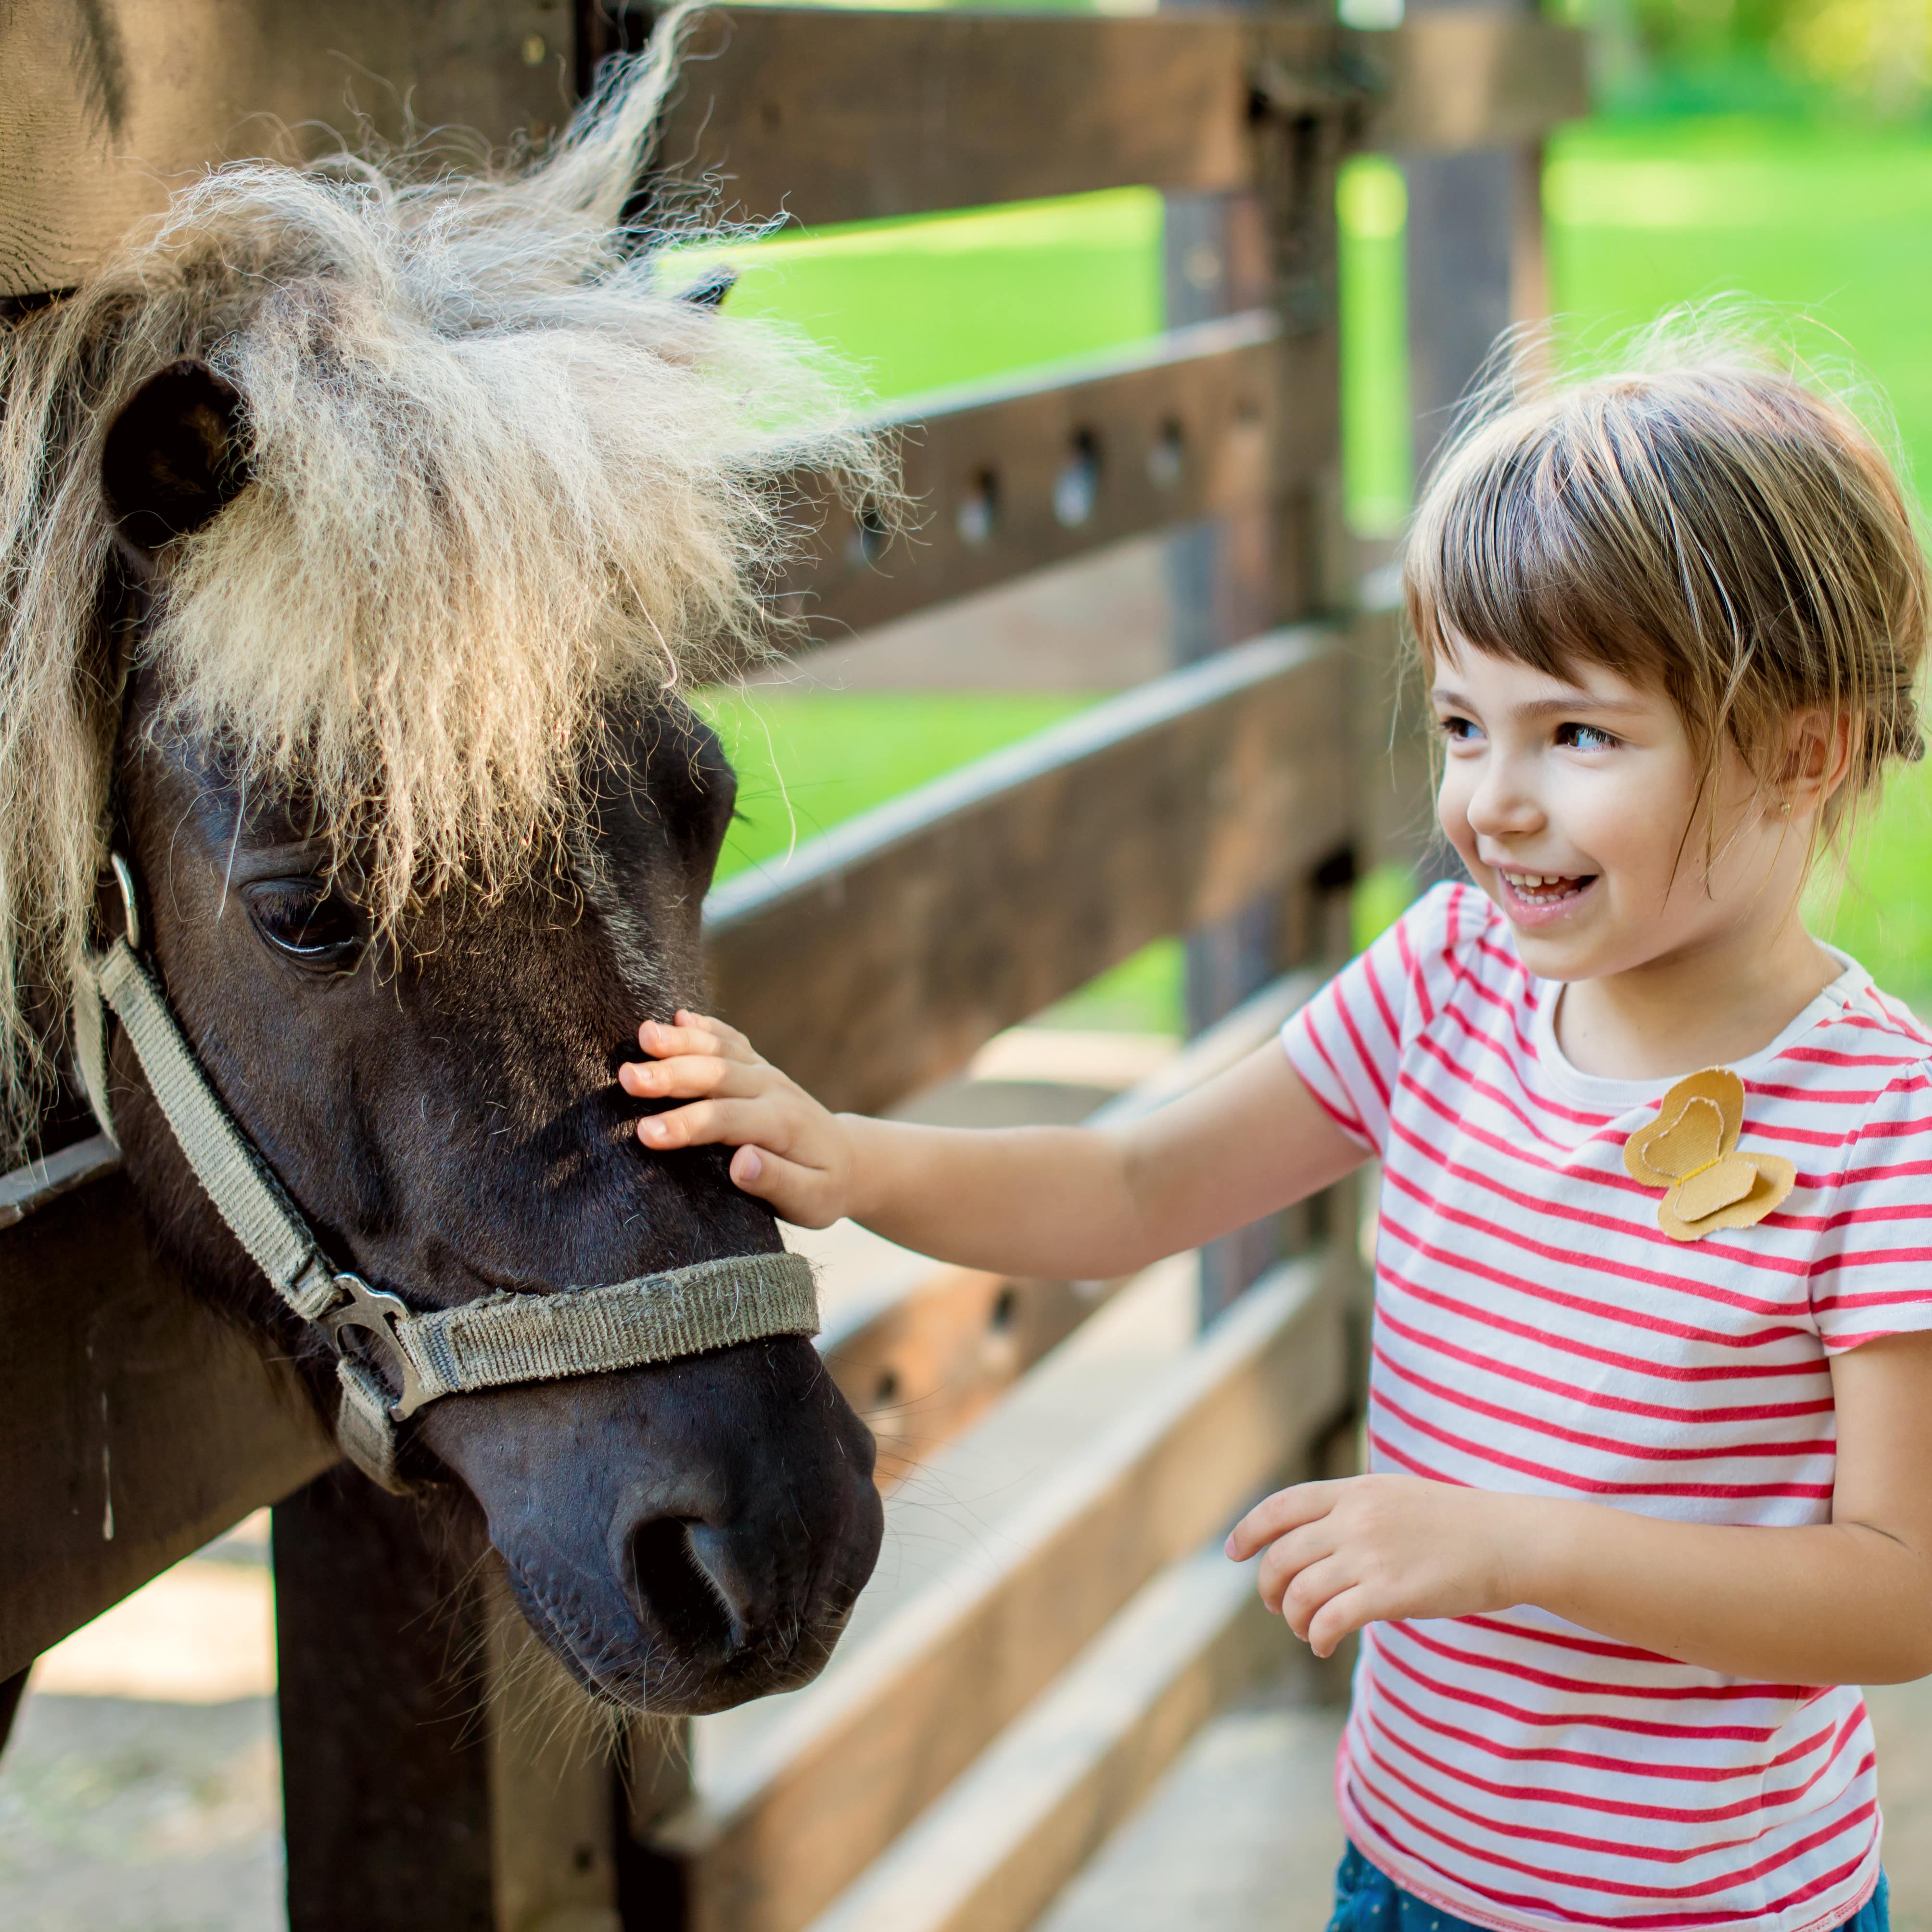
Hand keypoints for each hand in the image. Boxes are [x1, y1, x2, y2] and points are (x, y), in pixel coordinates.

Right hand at [617, 1012, 854, 1227]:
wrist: (849, 1160)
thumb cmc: (822, 1188)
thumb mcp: (810, 1201)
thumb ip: (777, 1182)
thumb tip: (740, 1163)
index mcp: (782, 1125)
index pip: (727, 1121)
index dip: (686, 1125)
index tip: (646, 1133)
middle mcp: (773, 1090)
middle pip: (718, 1077)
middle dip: (671, 1076)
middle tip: (627, 1078)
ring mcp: (765, 1074)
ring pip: (720, 1051)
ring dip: (681, 1042)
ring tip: (643, 1034)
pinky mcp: (757, 1067)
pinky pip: (732, 1041)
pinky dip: (707, 1027)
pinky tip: (680, 1016)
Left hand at [1226, 1475, 1531, 1657]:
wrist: (1506, 1540)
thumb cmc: (1456, 1523)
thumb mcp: (1394, 1495)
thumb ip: (1353, 1509)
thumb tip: (1316, 1534)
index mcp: (1353, 1490)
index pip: (1281, 1507)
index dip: (1249, 1530)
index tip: (1233, 1552)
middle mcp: (1354, 1518)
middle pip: (1283, 1555)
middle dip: (1270, 1586)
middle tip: (1278, 1606)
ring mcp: (1370, 1555)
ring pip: (1301, 1591)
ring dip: (1294, 1618)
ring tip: (1306, 1631)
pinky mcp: (1390, 1592)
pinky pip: (1331, 1619)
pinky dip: (1318, 1637)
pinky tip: (1324, 1646)